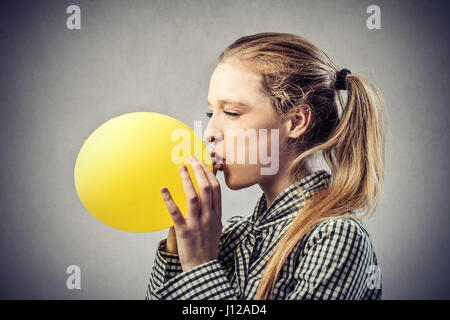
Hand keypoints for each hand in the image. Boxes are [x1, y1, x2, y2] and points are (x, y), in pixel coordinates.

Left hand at [160, 156, 221, 271]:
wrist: (202, 267)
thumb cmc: (208, 247)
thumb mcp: (217, 227)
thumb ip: (215, 213)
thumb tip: (213, 201)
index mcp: (217, 215)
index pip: (216, 189)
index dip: (209, 173)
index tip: (202, 163)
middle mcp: (209, 216)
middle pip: (206, 188)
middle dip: (199, 171)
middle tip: (191, 159)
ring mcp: (197, 223)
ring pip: (193, 196)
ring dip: (186, 180)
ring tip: (180, 167)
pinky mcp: (184, 231)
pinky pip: (176, 212)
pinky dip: (169, 200)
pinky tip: (163, 189)